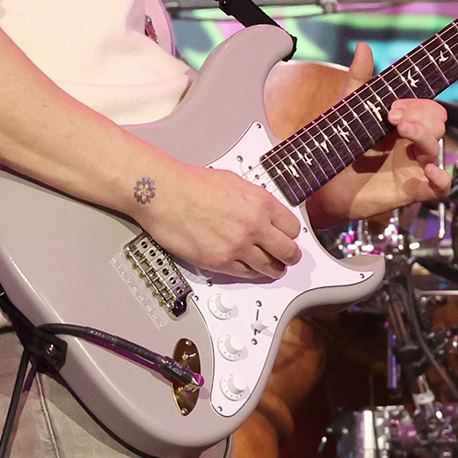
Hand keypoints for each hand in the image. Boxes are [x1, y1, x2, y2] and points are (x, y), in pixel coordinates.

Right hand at [135, 159, 301, 280]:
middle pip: (288, 251)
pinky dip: (251, 273)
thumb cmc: (192, 184)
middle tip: (290, 258)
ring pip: (269, 267)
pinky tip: (252, 271)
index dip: (292, 235)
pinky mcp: (219, 261)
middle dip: (290, 256)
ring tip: (274, 269)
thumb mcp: (236, 183)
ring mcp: (237, 246)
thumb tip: (266, 213)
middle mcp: (254, 226)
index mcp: (261, 203)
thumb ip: (255, 201)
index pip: (293, 228)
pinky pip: (245, 274)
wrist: (164, 193)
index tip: (290, 237)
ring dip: (274, 269)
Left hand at [304, 45, 453, 225]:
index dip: (417, 104)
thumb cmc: (339, 150)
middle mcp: (412, 144)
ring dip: (424, 135)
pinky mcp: (411, 191)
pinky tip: (431, 172)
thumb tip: (363, 46)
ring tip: (403, 131)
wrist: (322, 186)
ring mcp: (413, 167)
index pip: (428, 108)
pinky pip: (440, 188)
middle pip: (438, 123)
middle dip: (421, 115)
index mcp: (403, 124)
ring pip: (437, 147)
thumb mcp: (349, 112)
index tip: (392, 107)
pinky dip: (442, 180)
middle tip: (392, 118)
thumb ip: (359, 81)